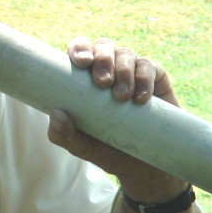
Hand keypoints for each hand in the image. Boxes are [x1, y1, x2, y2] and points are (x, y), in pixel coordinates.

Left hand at [48, 37, 189, 203]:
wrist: (144, 167)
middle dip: (102, 59)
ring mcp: (131, 70)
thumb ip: (63, 135)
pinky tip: (141, 98)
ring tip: (121, 97)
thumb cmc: (106, 149)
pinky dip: (144, 78)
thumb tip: (56, 114)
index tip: (82, 62)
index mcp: (84, 75)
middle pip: (103, 46)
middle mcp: (107, 67)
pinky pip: (149, 67)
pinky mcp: (155, 78)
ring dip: (123, 71)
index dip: (79, 48)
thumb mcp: (80, 146)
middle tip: (103, 82)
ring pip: (126, 54)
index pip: (79, 49)